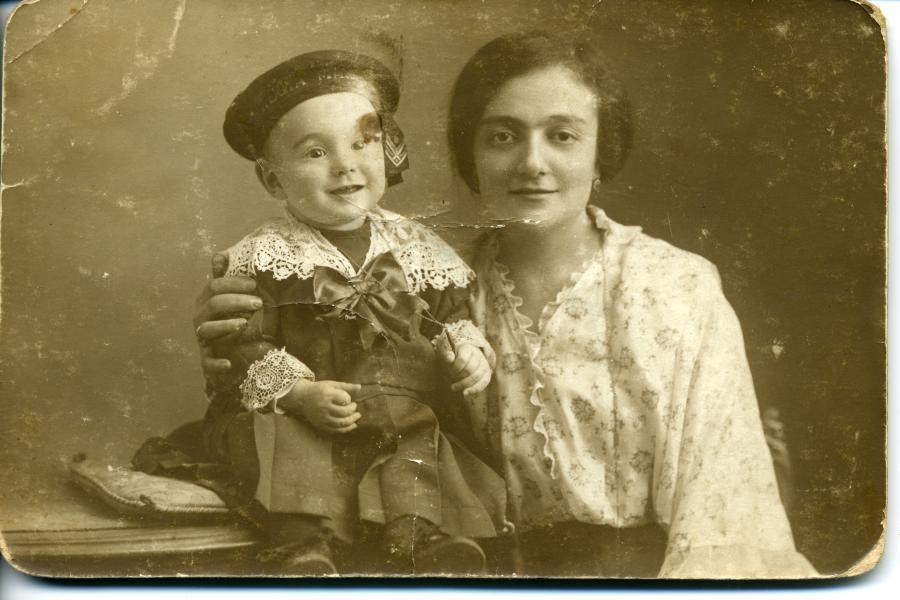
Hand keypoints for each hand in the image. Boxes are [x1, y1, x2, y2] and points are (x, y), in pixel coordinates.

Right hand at [194, 253, 261, 380]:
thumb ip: (225, 278)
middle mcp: (201, 318)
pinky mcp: (207, 359)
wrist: (229, 353)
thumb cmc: (230, 319)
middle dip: (236, 301)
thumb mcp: (230, 298)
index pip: (214, 285)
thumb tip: (220, 255)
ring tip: (245, 323)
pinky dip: (216, 363)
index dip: (233, 283)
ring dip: (226, 326)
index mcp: (206, 300)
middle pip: (213, 305)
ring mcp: (203, 338)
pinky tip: (228, 363)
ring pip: (208, 330)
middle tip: (259, 303)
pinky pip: (207, 363)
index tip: (254, 284)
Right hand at [279, 380, 361, 433]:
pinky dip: (346, 429)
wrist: (302, 398)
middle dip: (353, 410)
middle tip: (355, 406)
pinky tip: (353, 425)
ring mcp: (322, 418)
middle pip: (344, 412)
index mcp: (327, 395)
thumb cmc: (319, 390)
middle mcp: (324, 408)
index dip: (349, 399)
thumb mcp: (331, 384)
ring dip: (352, 421)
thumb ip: (346, 386)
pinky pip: (336, 430)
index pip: (344, 399)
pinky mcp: (321, 425)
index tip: (348, 398)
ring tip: (357, 416)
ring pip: (341, 423)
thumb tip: (360, 387)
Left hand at [439, 342, 491, 396]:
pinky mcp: (487, 374)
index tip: (449, 372)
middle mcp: (478, 355)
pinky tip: (465, 393)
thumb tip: (450, 357)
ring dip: (464, 384)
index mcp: (468, 348)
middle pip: (470, 369)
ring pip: (477, 376)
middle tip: (450, 379)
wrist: (467, 358)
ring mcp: (484, 364)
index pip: (463, 360)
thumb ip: (447, 355)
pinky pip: (484, 383)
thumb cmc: (455, 357)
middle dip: (458, 377)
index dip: (455, 368)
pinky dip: (474, 389)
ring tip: (454, 388)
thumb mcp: (449, 354)